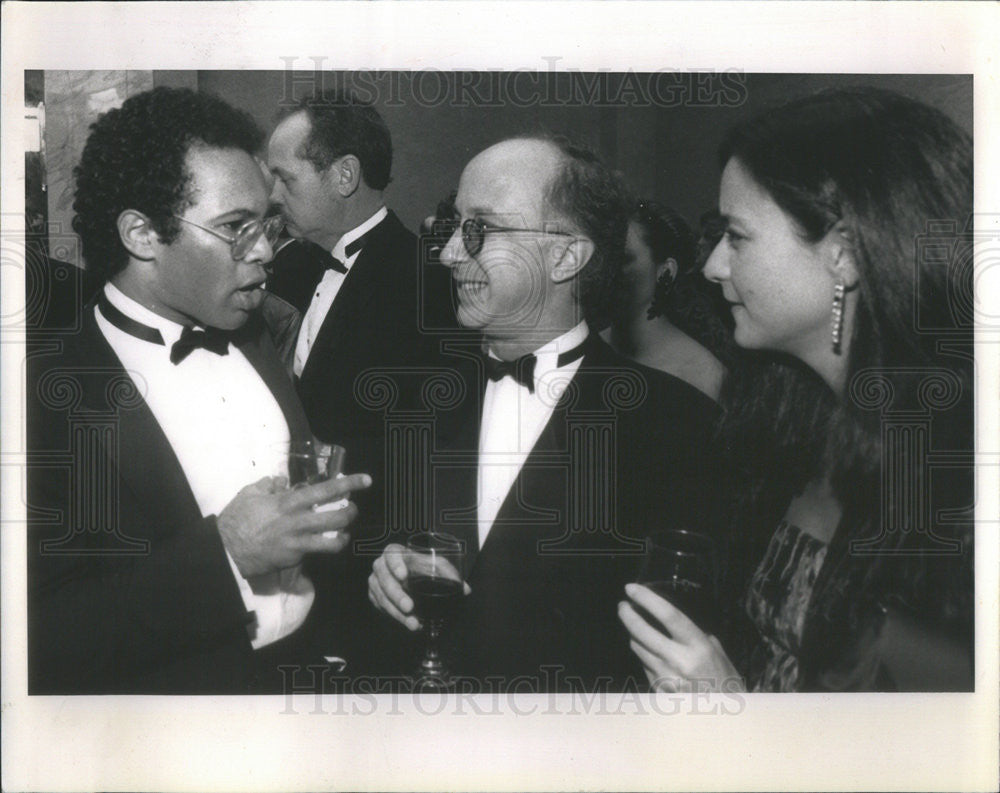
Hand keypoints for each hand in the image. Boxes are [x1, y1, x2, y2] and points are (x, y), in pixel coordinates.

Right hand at [217, 473, 370, 577]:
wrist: (226, 549)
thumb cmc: (236, 519)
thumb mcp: (249, 493)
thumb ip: (268, 484)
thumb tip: (280, 480)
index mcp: (289, 501)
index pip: (325, 489)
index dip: (348, 484)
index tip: (365, 480)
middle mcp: (297, 520)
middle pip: (337, 515)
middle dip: (351, 511)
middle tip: (353, 508)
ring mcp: (298, 540)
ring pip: (333, 537)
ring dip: (345, 533)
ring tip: (345, 530)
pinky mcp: (295, 556)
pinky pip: (319, 551)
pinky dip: (329, 547)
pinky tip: (331, 544)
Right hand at [368, 544, 470, 630]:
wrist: (407, 574)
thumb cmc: (422, 566)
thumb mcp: (435, 565)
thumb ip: (449, 574)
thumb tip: (466, 590)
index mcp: (394, 552)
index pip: (391, 554)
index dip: (395, 565)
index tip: (404, 576)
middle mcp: (381, 565)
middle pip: (384, 579)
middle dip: (396, 595)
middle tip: (409, 607)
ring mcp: (375, 581)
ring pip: (381, 596)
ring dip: (396, 612)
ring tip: (413, 623)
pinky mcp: (374, 595)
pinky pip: (380, 607)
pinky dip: (394, 616)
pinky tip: (407, 623)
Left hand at [619, 583, 744, 692]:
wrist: (725, 718)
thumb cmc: (725, 679)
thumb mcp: (716, 651)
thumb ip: (693, 634)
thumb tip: (669, 619)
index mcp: (698, 647)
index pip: (668, 616)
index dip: (647, 599)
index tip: (632, 588)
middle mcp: (679, 661)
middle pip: (642, 632)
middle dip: (628, 615)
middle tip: (623, 605)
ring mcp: (665, 678)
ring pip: (638, 648)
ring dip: (633, 634)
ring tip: (634, 625)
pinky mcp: (658, 690)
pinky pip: (643, 665)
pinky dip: (644, 655)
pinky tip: (649, 652)